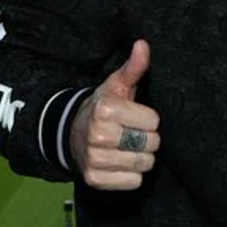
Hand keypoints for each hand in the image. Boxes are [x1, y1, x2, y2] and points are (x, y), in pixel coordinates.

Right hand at [70, 39, 160, 189]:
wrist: (72, 134)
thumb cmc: (103, 108)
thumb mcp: (117, 86)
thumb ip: (133, 68)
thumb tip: (143, 44)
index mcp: (106, 110)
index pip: (154, 122)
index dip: (148, 119)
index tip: (134, 117)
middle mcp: (99, 135)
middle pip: (151, 144)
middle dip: (146, 139)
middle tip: (131, 133)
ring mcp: (95, 160)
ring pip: (144, 164)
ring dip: (140, 157)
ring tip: (126, 147)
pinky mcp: (95, 180)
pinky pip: (133, 182)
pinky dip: (131, 175)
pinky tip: (120, 163)